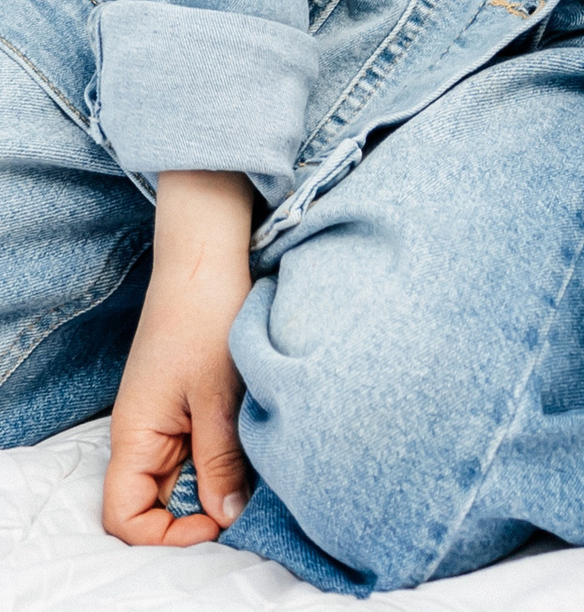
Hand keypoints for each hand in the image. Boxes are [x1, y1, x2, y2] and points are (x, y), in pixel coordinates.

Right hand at [102, 172, 251, 545]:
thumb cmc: (207, 315)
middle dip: (195, 515)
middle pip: (154, 504)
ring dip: (212, 484)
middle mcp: (142, 435)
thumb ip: (220, 460)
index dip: (165, 535)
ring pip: (180, 478)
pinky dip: (220, 457)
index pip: (125, 517)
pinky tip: (250, 449)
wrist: (208, 253)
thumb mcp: (219, 396)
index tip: (215, 524)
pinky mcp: (185, 402)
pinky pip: (195, 449)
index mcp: (136, 437)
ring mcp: (164, 418)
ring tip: (252, 477)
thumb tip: (226, 517)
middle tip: (242, 507)